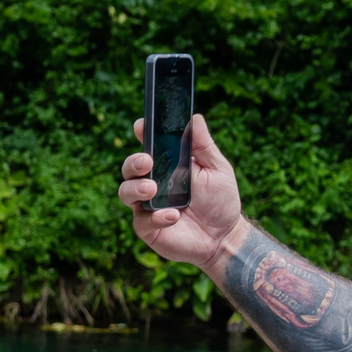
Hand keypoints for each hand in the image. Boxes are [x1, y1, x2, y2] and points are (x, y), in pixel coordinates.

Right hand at [117, 113, 244, 269]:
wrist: (225, 235)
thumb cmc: (220, 200)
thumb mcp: (217, 168)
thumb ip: (204, 145)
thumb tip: (195, 116)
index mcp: (167, 164)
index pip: (148, 145)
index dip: (142, 133)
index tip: (141, 126)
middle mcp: (153, 182)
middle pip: (129, 168)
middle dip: (133, 162)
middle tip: (147, 162)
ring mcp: (147, 206)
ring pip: (125, 192)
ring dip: (135, 188)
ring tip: (152, 189)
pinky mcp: (148, 228)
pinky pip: (142, 220)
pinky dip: (156, 217)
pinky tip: (173, 216)